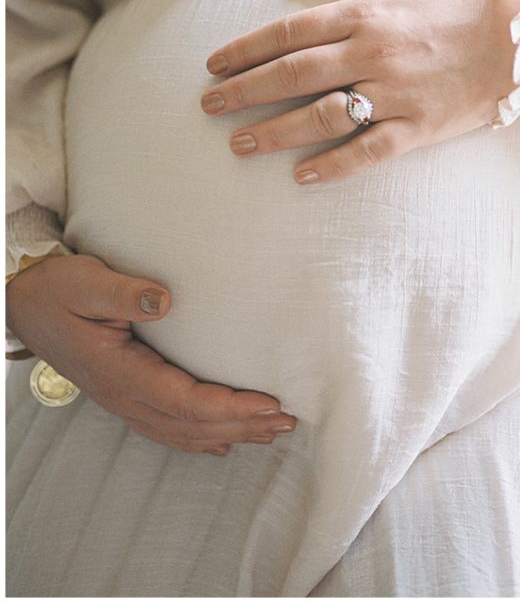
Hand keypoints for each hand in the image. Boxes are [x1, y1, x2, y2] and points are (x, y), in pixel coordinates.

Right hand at [6, 254, 296, 454]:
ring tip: (269, 433)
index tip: (268, 402)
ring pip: (181, 431)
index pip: (184, 400)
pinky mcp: (125, 394)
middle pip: (190, 423)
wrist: (24, 305)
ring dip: (228, 433)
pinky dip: (198, 438)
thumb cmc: (57, 291)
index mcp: (119, 372)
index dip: (228, 406)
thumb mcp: (86, 283)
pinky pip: (166, 428)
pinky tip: (221, 441)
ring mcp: (123, 400)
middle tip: (287, 420)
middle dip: (242, 425)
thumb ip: (124, 294)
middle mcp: (124, 395)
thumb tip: (165, 302)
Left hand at [201, 0, 519, 182]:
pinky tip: (302, 175)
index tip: (213, 64)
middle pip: (292, 75)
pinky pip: (369, 151)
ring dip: (274, 132)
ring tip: (238, 145)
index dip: (245, 50)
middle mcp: (373, 54)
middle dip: (243, 92)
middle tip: (209, 107)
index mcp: (367, 13)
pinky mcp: (419, 128)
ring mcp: (395, 94)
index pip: (289, 33)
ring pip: (321, 116)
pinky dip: (334, 165)